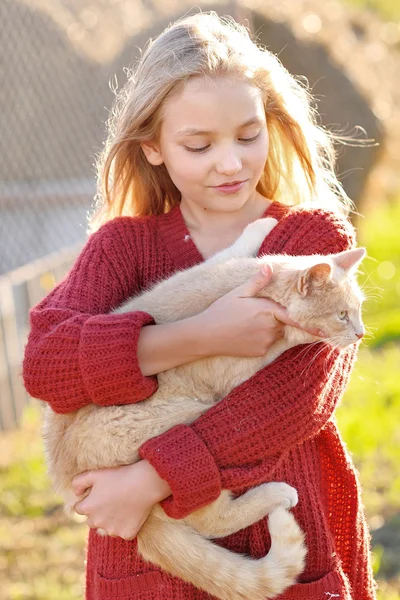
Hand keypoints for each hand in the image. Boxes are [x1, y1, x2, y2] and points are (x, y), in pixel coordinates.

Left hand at [72, 460, 170, 539]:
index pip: (79, 509)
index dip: (88, 500)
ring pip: (107, 528)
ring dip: (111, 520)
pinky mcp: (127, 534)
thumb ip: (78, 482)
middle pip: (92, 521)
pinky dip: (126, 525)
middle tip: (111, 499)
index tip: (99, 493)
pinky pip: (123, 532)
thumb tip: (76, 493)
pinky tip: (132, 513)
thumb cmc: (119, 476)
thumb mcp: (95, 474)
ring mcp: (112, 530)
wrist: (144, 483)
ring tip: (122, 505)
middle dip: (98, 512)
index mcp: (88, 508)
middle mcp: (97, 523)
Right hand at [197, 265, 321, 357]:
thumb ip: (256, 281)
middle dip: (274, 317)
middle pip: (282, 322)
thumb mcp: (238, 292)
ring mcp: (265, 341)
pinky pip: (266, 343)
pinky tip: (243, 334)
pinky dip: (259, 338)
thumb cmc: (220, 311)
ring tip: (244, 323)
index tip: (326, 330)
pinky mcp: (259, 352)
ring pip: (275, 333)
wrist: (205, 335)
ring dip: (267, 328)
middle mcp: (271, 328)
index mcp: (268, 310)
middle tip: (252, 314)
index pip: (296, 317)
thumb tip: (269, 268)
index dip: (312, 324)